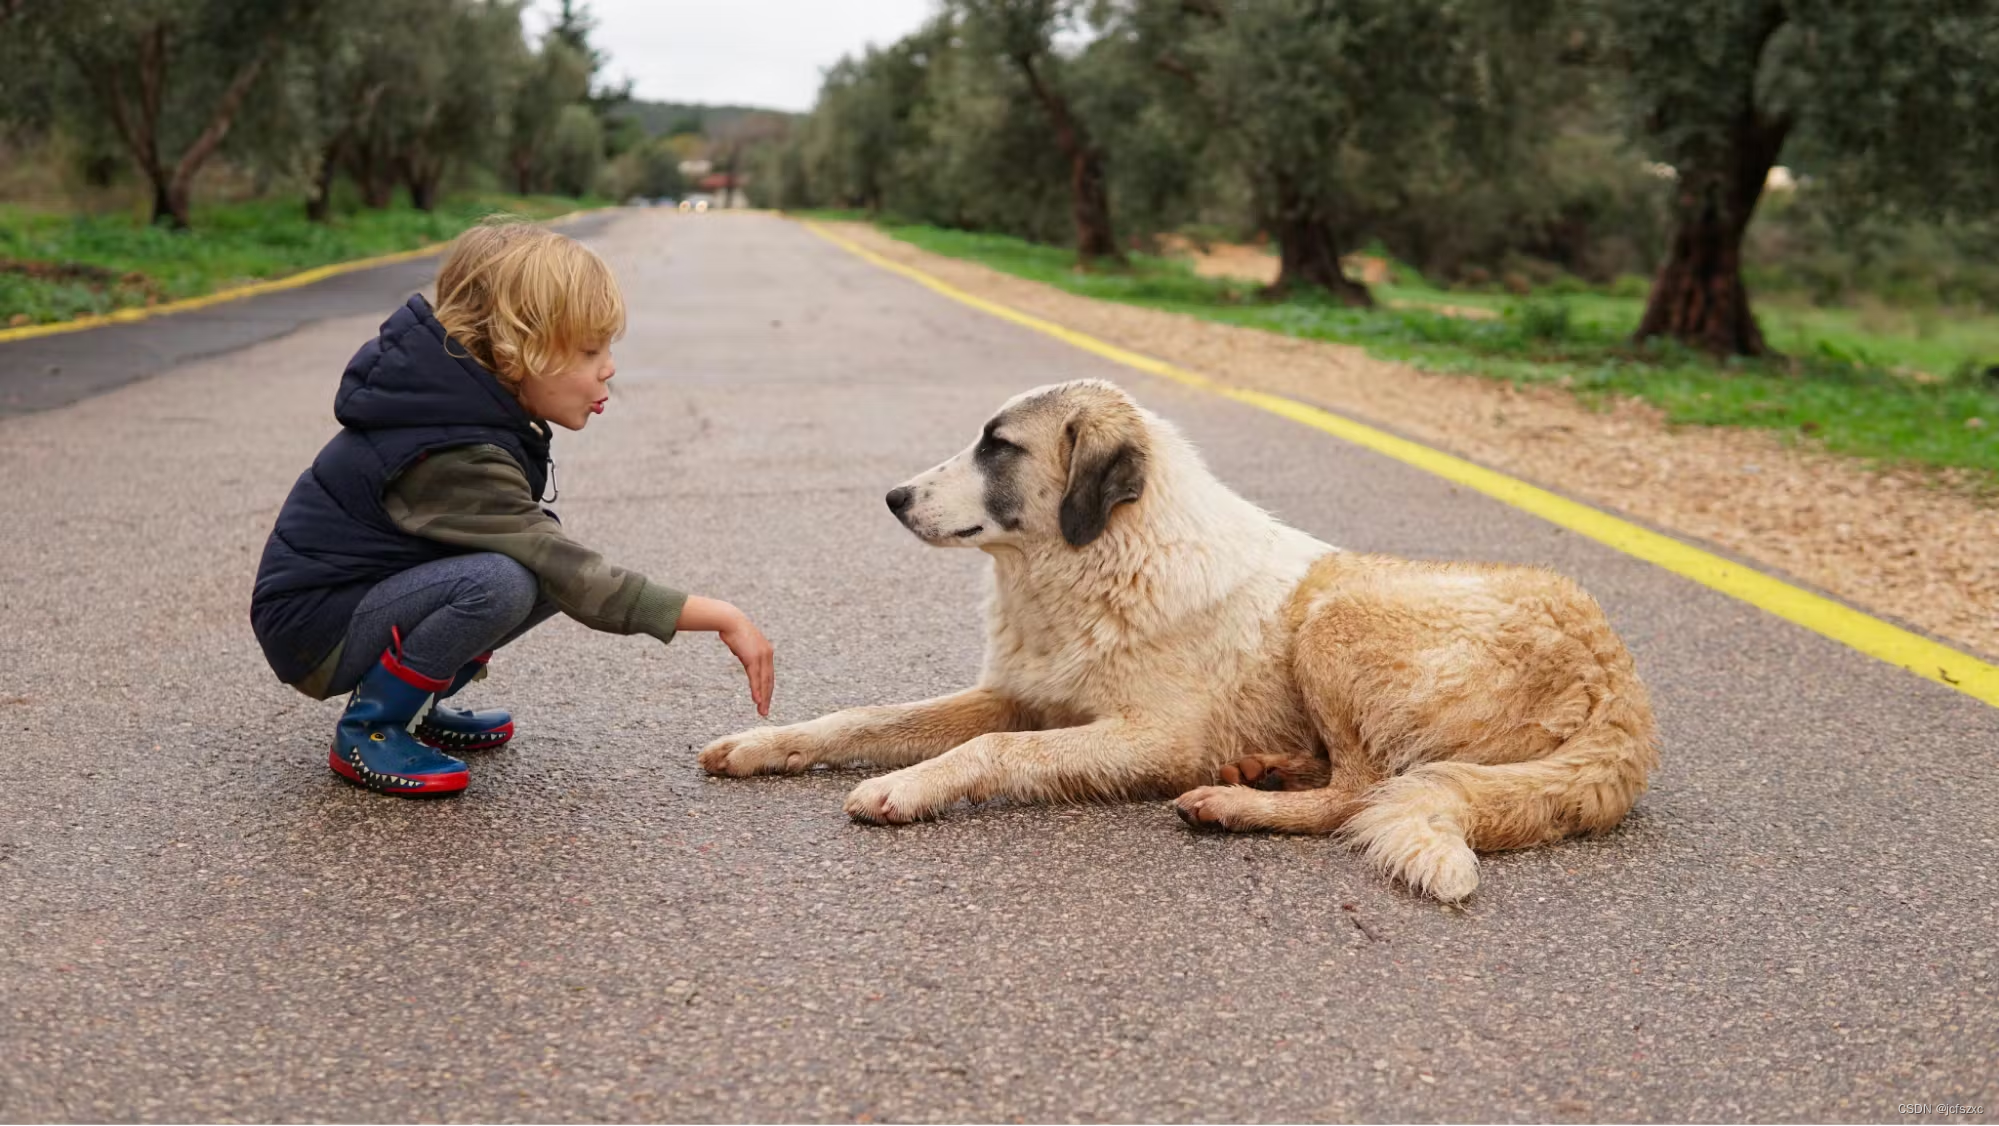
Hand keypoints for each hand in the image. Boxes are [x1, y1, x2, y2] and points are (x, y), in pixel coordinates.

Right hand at [677, 595, 773, 715]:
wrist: (730, 620)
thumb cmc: (733, 630)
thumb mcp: (743, 645)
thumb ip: (747, 654)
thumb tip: (745, 658)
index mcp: (766, 652)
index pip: (768, 675)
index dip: (767, 689)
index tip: (765, 700)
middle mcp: (767, 654)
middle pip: (769, 681)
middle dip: (767, 697)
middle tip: (764, 712)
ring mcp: (761, 656)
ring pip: (764, 682)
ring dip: (763, 697)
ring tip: (761, 710)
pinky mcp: (753, 658)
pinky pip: (756, 677)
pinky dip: (757, 690)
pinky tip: (757, 700)